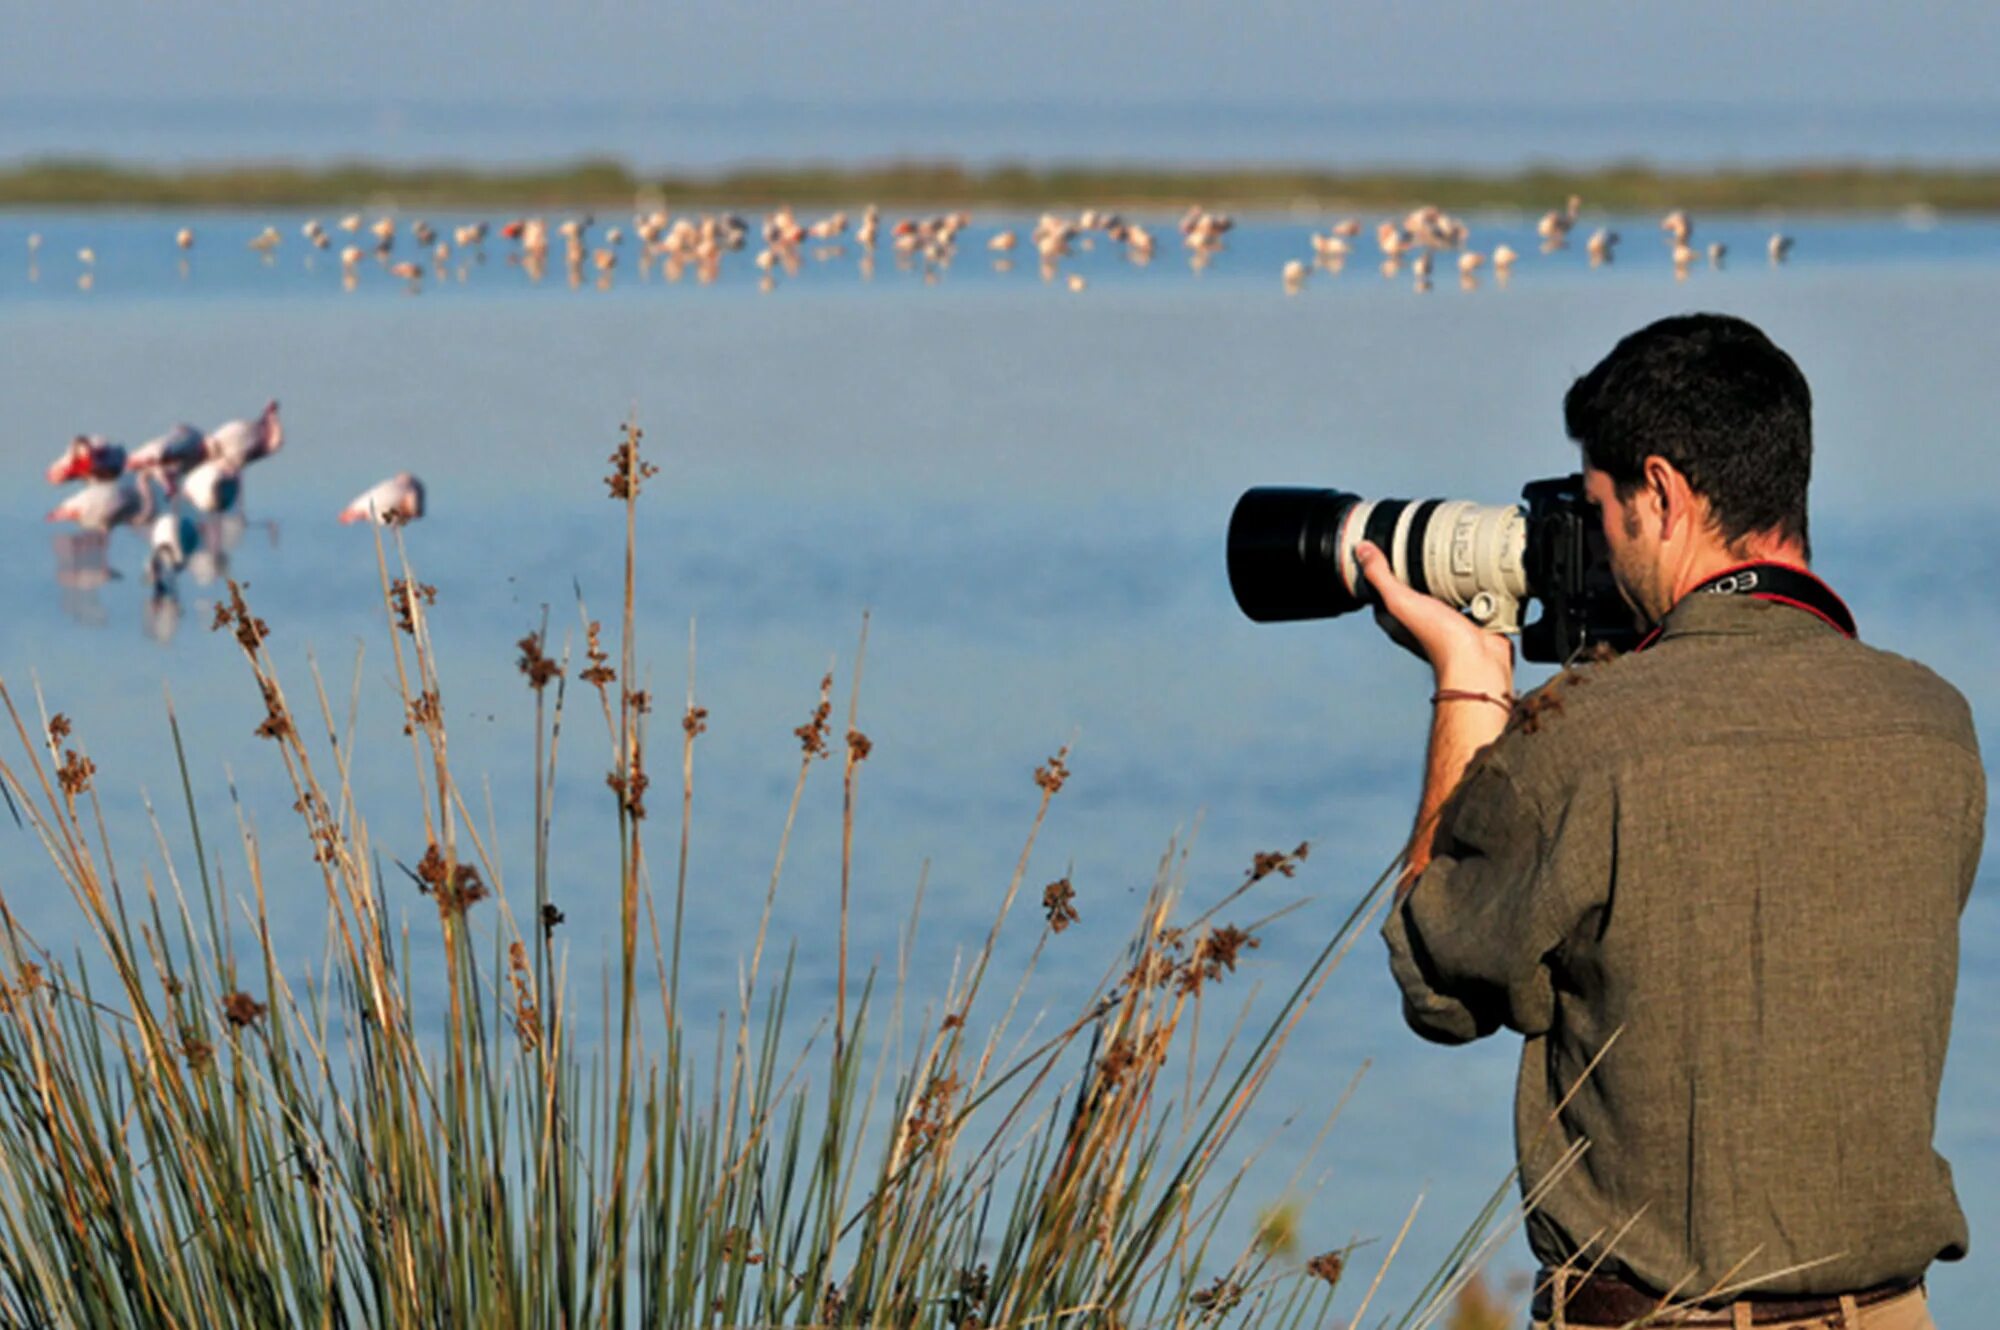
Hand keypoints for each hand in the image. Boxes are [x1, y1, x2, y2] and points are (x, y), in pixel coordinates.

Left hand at [1356, 542, 1514, 692]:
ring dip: (1447, 577)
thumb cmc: (1439, 637)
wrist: (1479, 660)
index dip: (1380, 572)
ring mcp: (1445, 623)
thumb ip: (1381, 576)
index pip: (1381, 591)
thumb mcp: (1402, 600)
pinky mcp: (1469, 621)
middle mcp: (1419, 622)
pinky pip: (1468, 598)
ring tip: (1452, 554)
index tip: (1383, 549)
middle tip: (1422, 546)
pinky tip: (1475, 572)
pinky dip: (1472, 586)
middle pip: (1414, 590)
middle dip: (1418, 571)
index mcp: (1397, 620)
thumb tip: (1361, 549)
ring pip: (1442, 593)